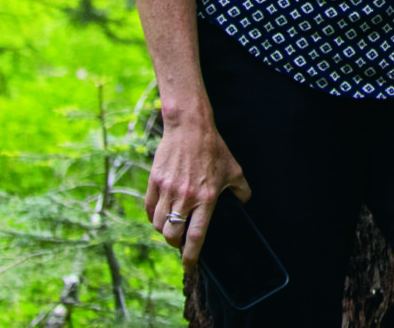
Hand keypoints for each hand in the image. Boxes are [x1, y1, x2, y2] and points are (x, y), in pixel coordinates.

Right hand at [144, 111, 250, 267]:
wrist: (190, 128)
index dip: (191, 255)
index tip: (189, 265)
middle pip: (171, 235)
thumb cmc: (214, 149)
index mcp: (206, 199)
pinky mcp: (154, 182)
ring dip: (163, 230)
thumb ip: (241, 189)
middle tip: (179, 241)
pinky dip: (153, 216)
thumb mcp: (234, 169)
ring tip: (170, 226)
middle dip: (174, 243)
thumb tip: (245, 202)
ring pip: (157, 224)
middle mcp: (185, 198)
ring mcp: (167, 191)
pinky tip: (160, 214)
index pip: (195, 236)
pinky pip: (149, 208)